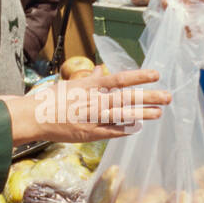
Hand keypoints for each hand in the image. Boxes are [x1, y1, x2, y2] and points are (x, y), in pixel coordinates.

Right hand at [4, 67, 170, 144]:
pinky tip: (139, 126)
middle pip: (128, 98)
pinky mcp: (90, 133)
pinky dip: (127, 128)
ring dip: (143, 114)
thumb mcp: (70, 83)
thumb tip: (99, 70)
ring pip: (124, 114)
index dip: (139, 77)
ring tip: (159, 112)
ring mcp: (93, 118)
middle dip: (150, 97)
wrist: (35, 117)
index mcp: (90, 85)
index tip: (156, 74)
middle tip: (168, 97)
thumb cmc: (52, 99)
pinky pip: (113, 131)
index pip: (120, 79)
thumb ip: (88, 78)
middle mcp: (95, 100)